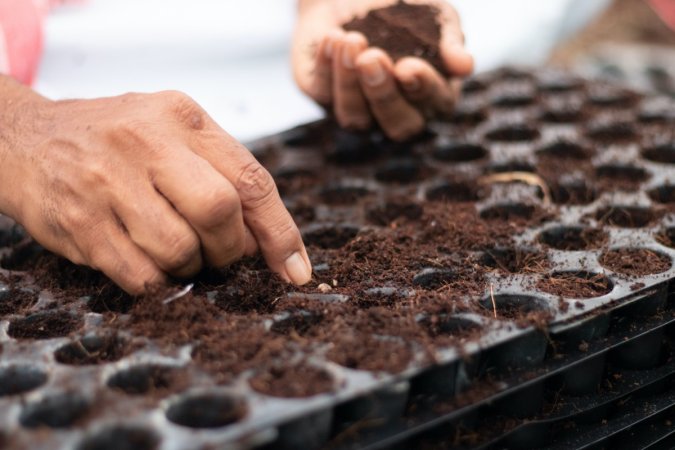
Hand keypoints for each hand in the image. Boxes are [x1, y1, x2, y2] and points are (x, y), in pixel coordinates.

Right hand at [0, 78, 311, 293]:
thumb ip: (223, 174)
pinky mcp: (80, 222)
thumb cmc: (116, 140)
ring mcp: (108, 182)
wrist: (26, 137)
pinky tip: (148, 263)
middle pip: (219, 212)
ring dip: (189, 266)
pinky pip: (141, 275)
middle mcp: (146, 143)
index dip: (281, 233)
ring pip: (180, 250)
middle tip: (222, 256)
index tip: (296, 270)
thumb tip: (265, 242)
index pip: (252, 180)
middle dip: (231, 250)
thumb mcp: (173, 132)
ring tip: (175, 249)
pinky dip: (157, 281)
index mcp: (183, 118)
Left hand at [293, 0, 473, 140]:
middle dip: (383, 95)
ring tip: (350, 41)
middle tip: (372, 59)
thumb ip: (450, 38)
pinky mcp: (322, 95)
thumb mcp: (434, 15)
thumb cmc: (403, 8)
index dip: (422, 89)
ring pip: (354, 119)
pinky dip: (326, 66)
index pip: (434, 105)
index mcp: (431, 95)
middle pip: (397, 127)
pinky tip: (332, 38)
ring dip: (350, 83)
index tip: (408, 65)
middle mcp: (395, 111)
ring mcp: (357, 109)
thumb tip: (465, 66)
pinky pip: (322, 94)